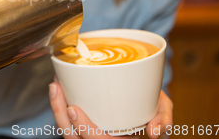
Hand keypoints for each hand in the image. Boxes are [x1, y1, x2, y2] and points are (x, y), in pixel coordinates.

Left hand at [49, 83, 172, 138]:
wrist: (146, 114)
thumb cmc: (152, 110)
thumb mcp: (163, 111)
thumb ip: (164, 118)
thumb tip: (155, 132)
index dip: (84, 130)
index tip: (73, 109)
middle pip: (73, 137)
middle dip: (59, 113)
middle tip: (55, 88)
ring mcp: (90, 136)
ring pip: (67, 131)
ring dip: (57, 108)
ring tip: (54, 85)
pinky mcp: (83, 127)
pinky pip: (67, 123)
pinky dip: (60, 107)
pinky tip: (58, 88)